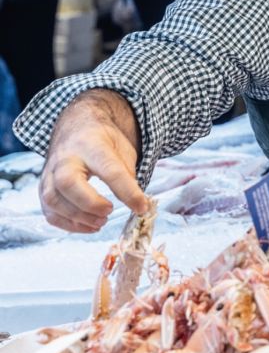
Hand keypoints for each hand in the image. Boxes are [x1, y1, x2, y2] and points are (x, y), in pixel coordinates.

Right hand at [39, 89, 147, 232]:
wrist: (76, 127)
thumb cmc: (102, 139)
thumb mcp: (122, 148)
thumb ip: (127, 173)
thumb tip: (135, 202)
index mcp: (91, 145)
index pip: (110, 170)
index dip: (127, 192)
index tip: (141, 207)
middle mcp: (66, 158)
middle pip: (68, 183)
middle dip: (90, 204)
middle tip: (109, 212)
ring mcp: (50, 173)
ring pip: (54, 201)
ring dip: (79, 218)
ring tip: (102, 222)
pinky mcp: (43, 188)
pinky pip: (50, 212)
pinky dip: (68, 224)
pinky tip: (87, 225)